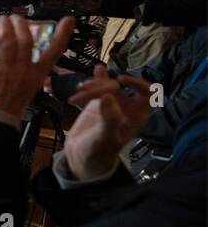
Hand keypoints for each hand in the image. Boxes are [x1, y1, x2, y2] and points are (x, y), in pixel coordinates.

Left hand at [0, 15, 74, 117]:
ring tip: (3, 20)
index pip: (54, 52)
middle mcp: (23, 70)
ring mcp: (5, 69)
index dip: (62, 35)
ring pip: (8, 40)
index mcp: (37, 75)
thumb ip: (30, 69)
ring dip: (5, 26)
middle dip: (22, 24)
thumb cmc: (11, 105)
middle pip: (26, 39)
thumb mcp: (30, 87)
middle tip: (17, 18)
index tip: (67, 21)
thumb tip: (26, 52)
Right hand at [62, 66, 152, 180]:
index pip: (148, 94)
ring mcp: (112, 105)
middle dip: (102, 85)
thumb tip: (108, 95)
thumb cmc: (98, 152)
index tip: (120, 80)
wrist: (82, 157)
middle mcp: (127, 108)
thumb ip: (109, 118)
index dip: (138, 83)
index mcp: (137, 116)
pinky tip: (96, 69)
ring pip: (107, 86)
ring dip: (93, 84)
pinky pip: (100, 88)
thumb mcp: (105, 137)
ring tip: (79, 90)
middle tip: (84, 92)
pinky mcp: (98, 104)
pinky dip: (96, 79)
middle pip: (120, 87)